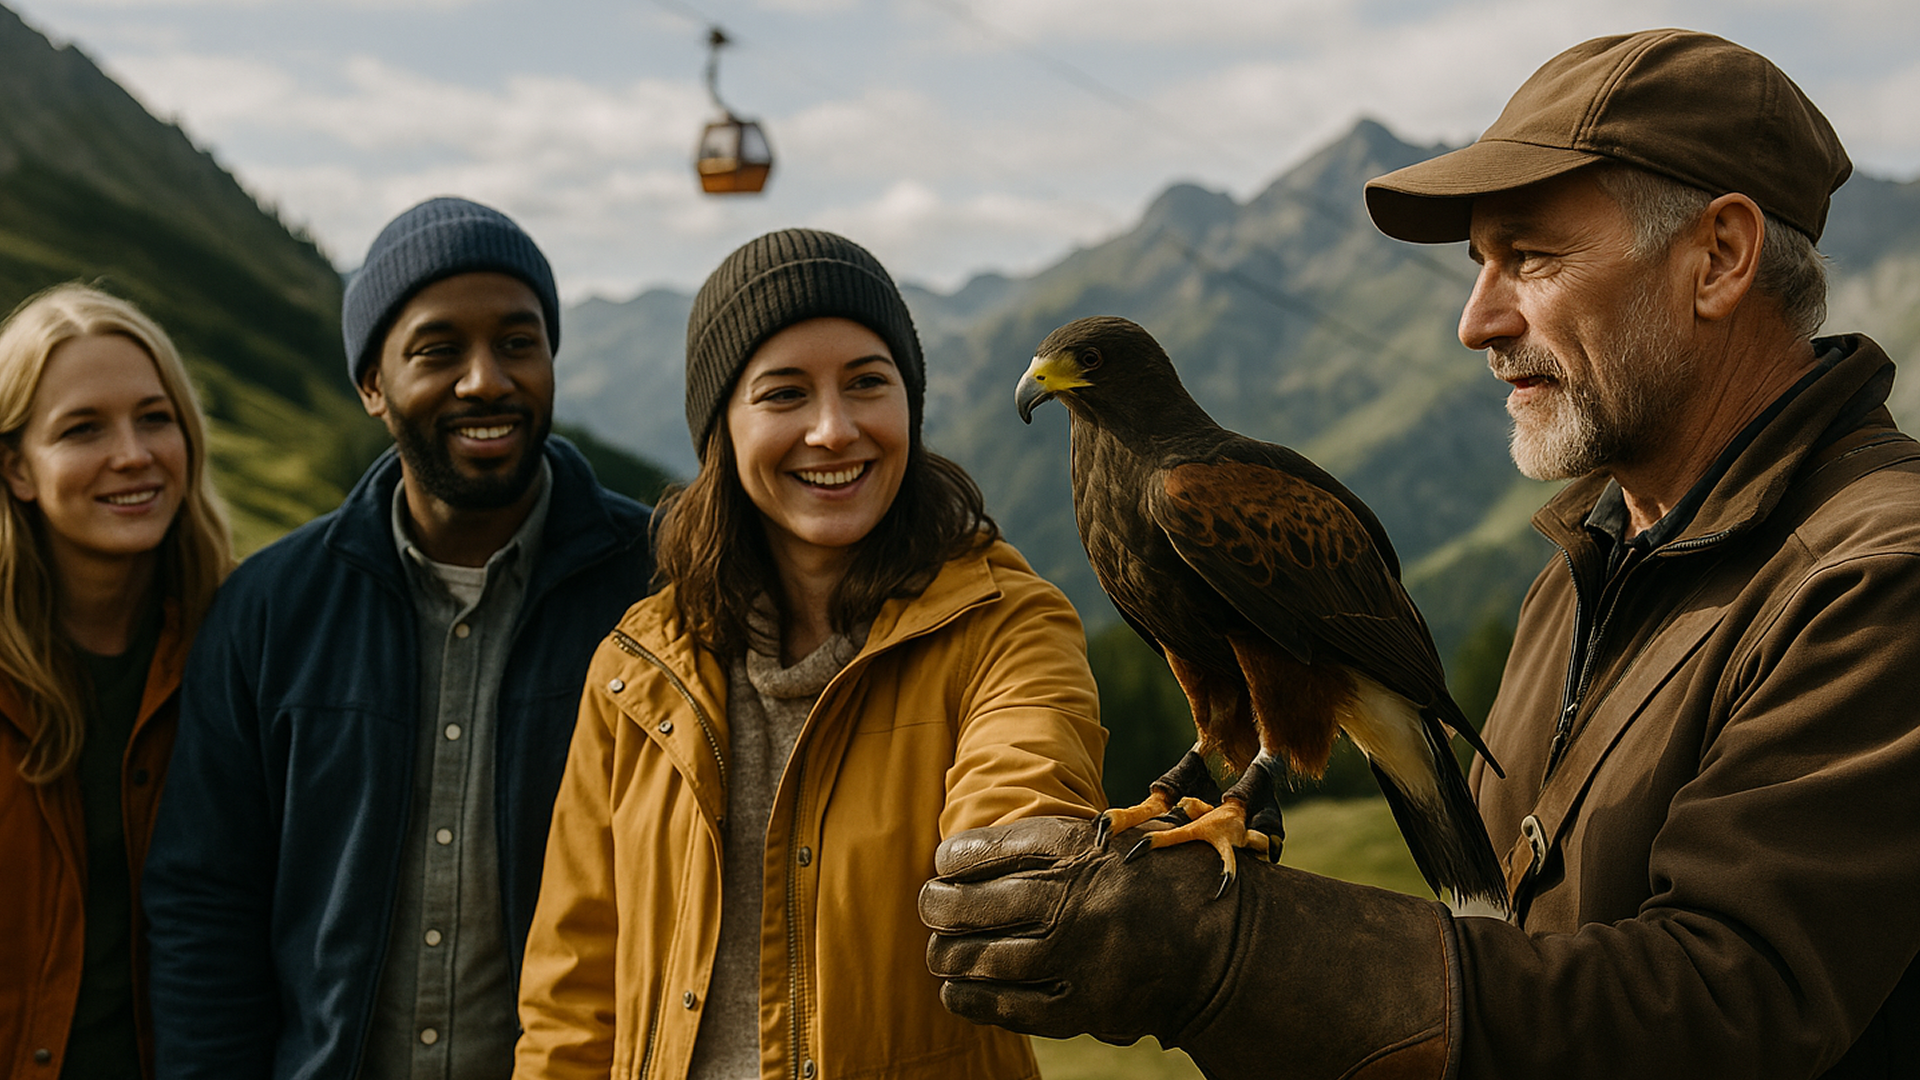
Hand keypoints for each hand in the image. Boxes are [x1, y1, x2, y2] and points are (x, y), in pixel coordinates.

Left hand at [919, 815, 1236, 1045]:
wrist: (1227, 944)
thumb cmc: (1165, 881)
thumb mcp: (1119, 834)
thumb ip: (1059, 842)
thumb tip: (970, 857)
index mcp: (1081, 849)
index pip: (988, 850)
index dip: (953, 859)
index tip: (944, 863)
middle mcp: (1074, 900)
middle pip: (972, 903)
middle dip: (938, 905)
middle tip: (930, 905)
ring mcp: (1078, 956)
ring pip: (981, 958)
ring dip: (947, 954)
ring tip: (939, 950)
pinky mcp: (1086, 1006)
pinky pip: (1007, 1005)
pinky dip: (969, 998)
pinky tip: (955, 990)